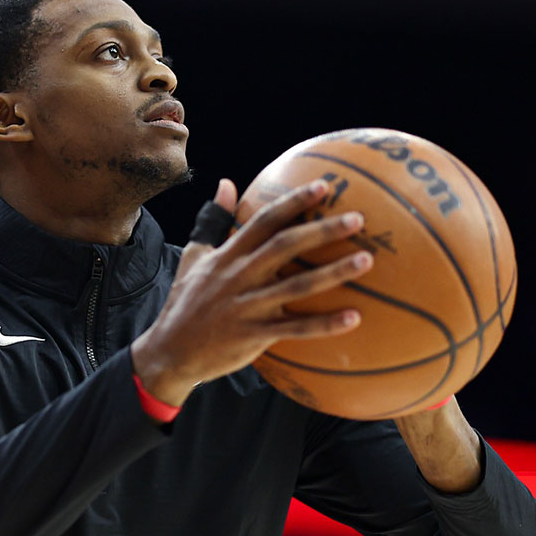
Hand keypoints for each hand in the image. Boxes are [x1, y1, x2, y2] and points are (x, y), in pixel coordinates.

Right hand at [130, 177, 373, 406]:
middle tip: (357, 219)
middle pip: (285, 247)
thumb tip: (226, 183)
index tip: (324, 187)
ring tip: (365, 261)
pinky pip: (294, 330)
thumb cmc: (186, 302)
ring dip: (332, 273)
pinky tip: (354, 317)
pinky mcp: (253, 336)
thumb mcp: (194, 256)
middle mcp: (239, 277)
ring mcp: (247, 307)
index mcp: (228, 256)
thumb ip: (212, 220)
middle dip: (321, 231)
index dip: (293, 202)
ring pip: (296, 286)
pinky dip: (324, 324)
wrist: (170, 352)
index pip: (263, 221)